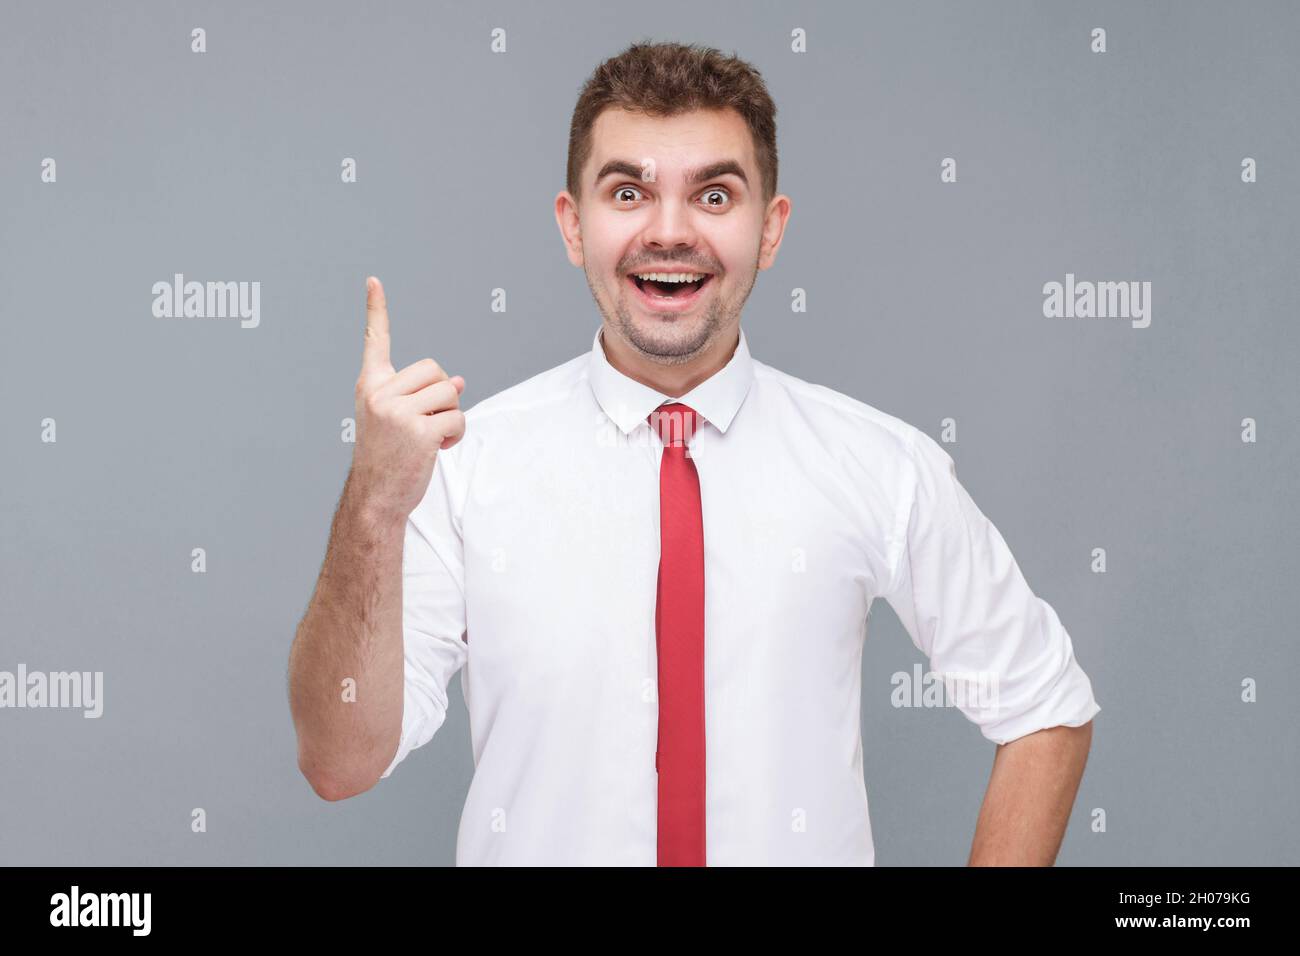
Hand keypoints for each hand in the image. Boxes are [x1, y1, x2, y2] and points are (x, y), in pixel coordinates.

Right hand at [349, 276, 465, 522]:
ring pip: (451, 393)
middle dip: (443, 394)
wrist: (376, 497)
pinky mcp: (419, 432)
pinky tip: (438, 449)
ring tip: (432, 437)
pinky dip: (456, 435)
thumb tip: (460, 381)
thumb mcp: (397, 420)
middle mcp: (380, 394)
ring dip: (452, 416)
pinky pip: (457, 418)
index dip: (376, 310)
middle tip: (428, 421)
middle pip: (435, 369)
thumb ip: (421, 396)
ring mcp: (398, 413)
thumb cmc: (388, 458)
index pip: (374, 341)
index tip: (373, 281)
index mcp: (370, 386)